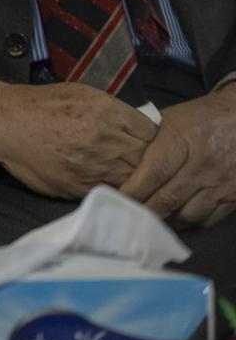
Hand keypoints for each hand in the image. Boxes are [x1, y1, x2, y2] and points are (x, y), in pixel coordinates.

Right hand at [0, 80, 156, 198]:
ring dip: (135, 179)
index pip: (152, 132)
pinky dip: (119, 192)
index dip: (152, 139)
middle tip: (142, 162)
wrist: (5, 124)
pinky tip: (115, 187)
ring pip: (135, 178)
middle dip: (148, 160)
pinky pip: (113, 193)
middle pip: (148, 157)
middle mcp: (105, 138)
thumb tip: (140, 128)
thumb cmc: (42, 105)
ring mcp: (94, 165)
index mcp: (107, 111)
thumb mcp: (82, 94)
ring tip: (132, 177)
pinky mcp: (81, 186)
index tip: (146, 143)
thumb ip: (114, 111)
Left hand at [120, 88, 235, 226]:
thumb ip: (148, 139)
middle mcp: (200, 165)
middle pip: (168, 199)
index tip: (116, 202)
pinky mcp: (234, 195)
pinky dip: (190, 222)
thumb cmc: (202, 117)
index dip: (133, 192)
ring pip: (188, 214)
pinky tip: (178, 217)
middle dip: (145, 212)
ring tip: (152, 219)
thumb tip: (120, 158)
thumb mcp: (171, 119)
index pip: (153, 174)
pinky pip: (209, 219)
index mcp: (179, 142)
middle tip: (127, 219)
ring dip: (167, 220)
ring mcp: (219, 183)